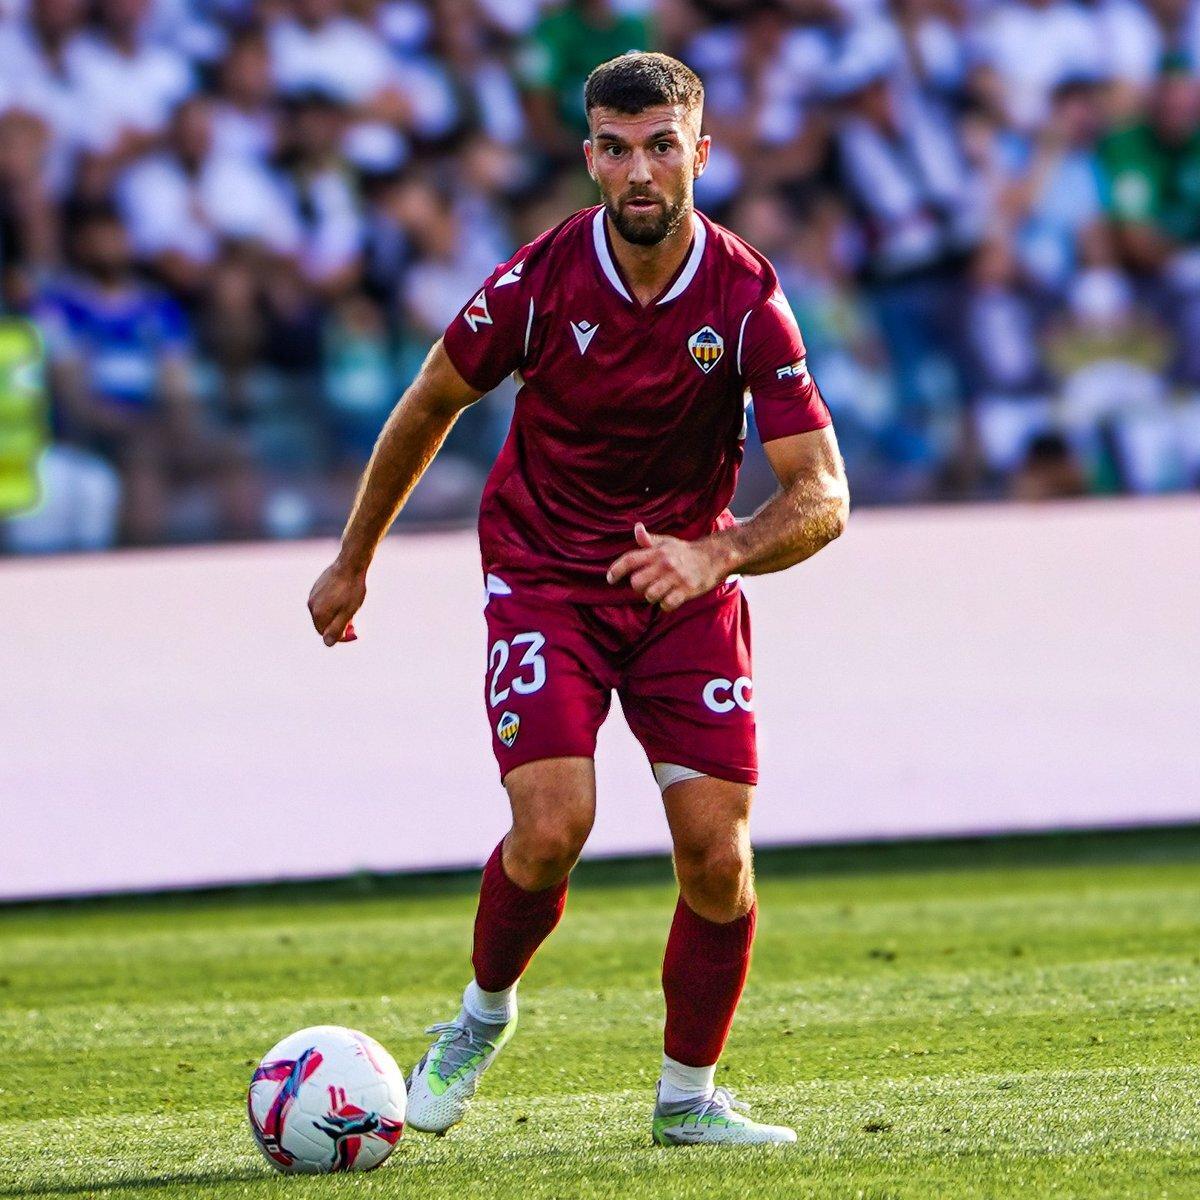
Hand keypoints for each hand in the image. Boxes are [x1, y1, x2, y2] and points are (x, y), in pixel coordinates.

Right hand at [308, 559, 365, 645]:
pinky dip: (332, 604)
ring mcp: (312, 595)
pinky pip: (323, 602)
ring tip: (349, 606)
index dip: (340, 635)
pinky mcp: (316, 587)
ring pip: (323, 612)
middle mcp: (311, 605)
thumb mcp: (348, 613)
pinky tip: (343, 597)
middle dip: (336, 625)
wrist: (350, 565)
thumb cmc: (352, 590)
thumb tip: (328, 643)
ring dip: (334, 614)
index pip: (325, 634)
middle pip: (323, 624)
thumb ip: (337, 629)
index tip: (353, 630)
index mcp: (319, 614)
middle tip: (353, 620)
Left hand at [606, 522, 729, 611]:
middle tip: (648, 584)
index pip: (630, 560)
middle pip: (636, 582)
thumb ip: (649, 540)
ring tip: (661, 591)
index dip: (616, 570)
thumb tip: (636, 528)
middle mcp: (665, 563)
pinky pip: (666, 604)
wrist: (714, 557)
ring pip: (649, 595)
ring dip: (652, 596)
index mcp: (657, 552)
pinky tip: (671, 598)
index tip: (610, 579)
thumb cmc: (685, 551)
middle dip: (638, 587)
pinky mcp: (687, 590)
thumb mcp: (667, 542)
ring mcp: (676, 577)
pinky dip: (666, 605)